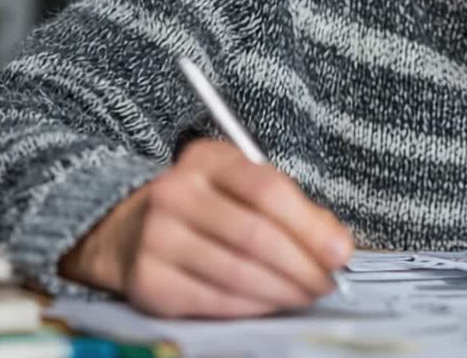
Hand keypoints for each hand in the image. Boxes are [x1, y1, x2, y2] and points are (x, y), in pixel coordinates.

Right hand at [59, 139, 352, 317]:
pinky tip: (273, 303)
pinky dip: (254, 306)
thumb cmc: (205, 204)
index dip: (310, 226)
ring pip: (238, 274)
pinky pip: (216, 301)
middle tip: (328, 282)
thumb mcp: (244, 186)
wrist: (125, 227)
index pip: (267, 190)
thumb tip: (337, 247)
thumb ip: (295, 209)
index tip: (340, 253)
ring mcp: (155, 239)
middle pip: (255, 236)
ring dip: (284, 291)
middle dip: (303, 266)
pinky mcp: (148, 282)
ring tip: (306, 294)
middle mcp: (175, 194)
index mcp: (207, 160)